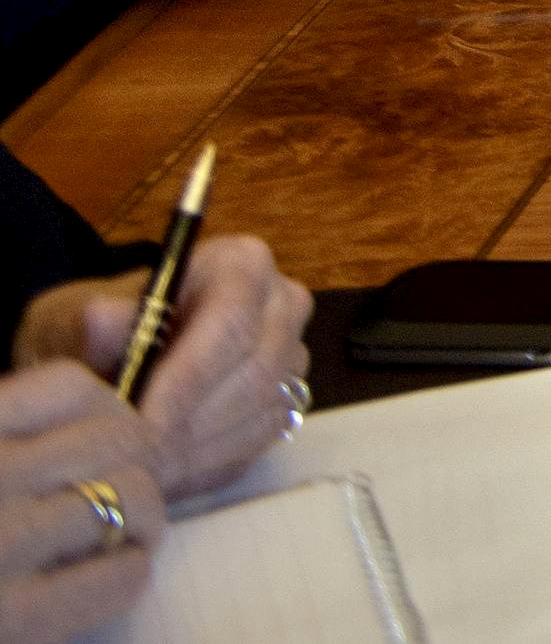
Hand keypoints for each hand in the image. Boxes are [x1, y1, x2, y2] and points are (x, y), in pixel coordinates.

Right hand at [0, 363, 158, 643]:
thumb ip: (8, 429)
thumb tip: (95, 369)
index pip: (70, 387)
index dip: (104, 411)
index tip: (101, 439)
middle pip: (119, 438)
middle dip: (134, 462)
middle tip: (121, 491)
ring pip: (132, 498)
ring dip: (140, 518)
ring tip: (118, 536)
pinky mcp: (13, 620)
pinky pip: (120, 573)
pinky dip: (126, 573)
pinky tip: (102, 578)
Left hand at [14, 238, 308, 498]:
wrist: (117, 356)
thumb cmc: (99, 331)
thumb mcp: (76, 318)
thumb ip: (92, 324)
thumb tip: (103, 320)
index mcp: (242, 264)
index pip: (232, 320)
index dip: (189, 374)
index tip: (139, 417)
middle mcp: (282, 304)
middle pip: (255, 370)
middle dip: (193, 420)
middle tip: (136, 455)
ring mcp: (290, 355)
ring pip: (261, 410)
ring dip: (201, 446)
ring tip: (140, 466)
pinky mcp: (285, 399)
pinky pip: (260, 439)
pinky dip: (210, 463)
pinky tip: (163, 471)